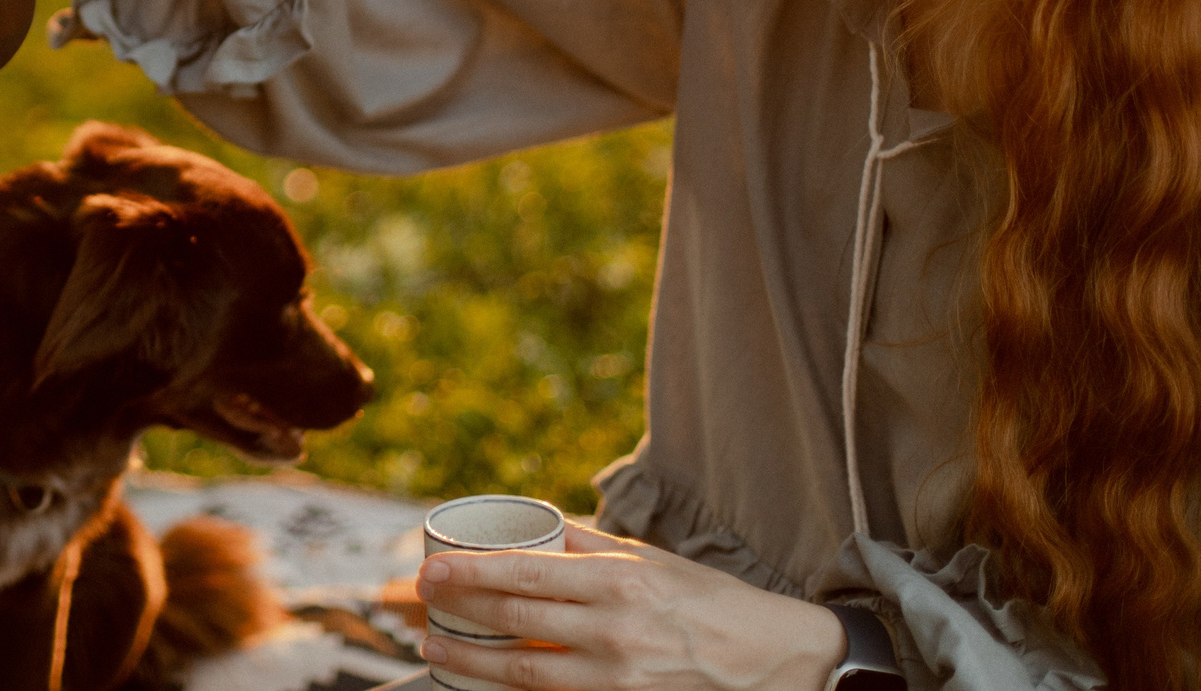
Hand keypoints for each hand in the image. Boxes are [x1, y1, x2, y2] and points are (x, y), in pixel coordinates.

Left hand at [418, 523, 847, 689]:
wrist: (779, 660)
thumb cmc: (711, 602)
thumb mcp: (650, 559)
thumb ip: (588, 544)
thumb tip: (533, 526)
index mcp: (618, 581)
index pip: (524, 572)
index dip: (468, 572)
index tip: (430, 568)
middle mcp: (614, 630)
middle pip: (514, 621)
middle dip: (457, 612)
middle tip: (420, 601)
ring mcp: (618, 679)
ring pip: (524, 672)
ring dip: (471, 662)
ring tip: (436, 650)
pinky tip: (487, 685)